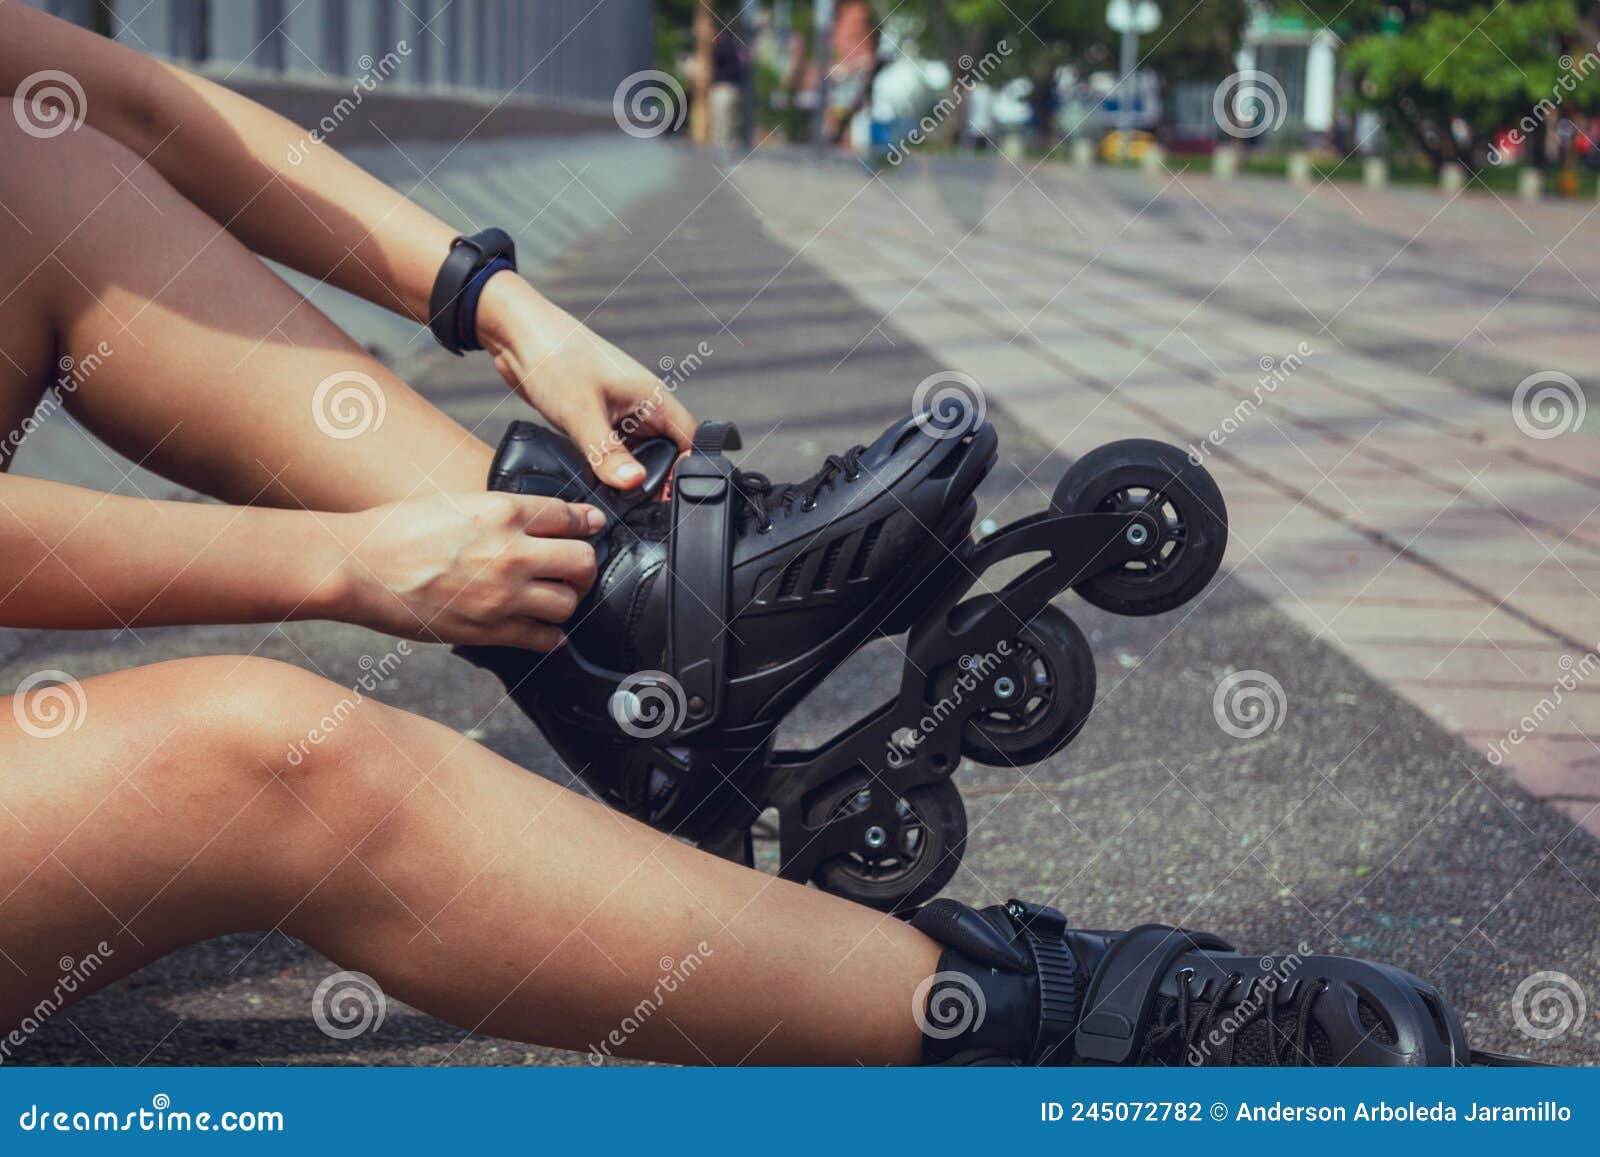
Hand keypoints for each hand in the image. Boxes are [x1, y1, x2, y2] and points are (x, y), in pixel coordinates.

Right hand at [327, 492, 601, 650]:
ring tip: (552, 598)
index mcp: (503, 512)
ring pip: (568, 603)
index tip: (591, 527)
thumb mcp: (456, 502)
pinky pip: (543, 638)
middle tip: (573, 568)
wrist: (358, 566)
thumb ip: (501, 510)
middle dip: (583, 565)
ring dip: (565, 602)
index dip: (586, 523)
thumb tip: (536, 519)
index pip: (571, 516)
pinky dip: (549, 636)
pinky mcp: (489, 629)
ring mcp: (502, 594)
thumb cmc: (397, 529)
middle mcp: (511, 552)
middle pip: (583, 561)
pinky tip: (541, 629)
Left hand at [476, 274, 695, 488]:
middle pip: (666, 451)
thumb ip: (608, 452)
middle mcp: (642, 405)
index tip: (668, 498)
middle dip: (655, 477)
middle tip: (637, 504)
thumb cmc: (554, 357)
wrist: (517, 334)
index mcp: (653, 397)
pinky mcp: (598, 416)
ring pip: (637, 451)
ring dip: (628, 471)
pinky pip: (613, 447)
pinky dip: (608, 464)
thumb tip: (633, 483)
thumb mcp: (582, 412)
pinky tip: (595, 478)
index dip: (686, 470)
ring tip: (614, 494)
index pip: (691, 440)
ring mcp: (620, 410)